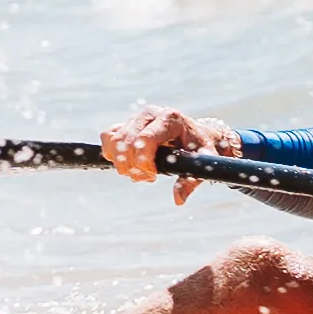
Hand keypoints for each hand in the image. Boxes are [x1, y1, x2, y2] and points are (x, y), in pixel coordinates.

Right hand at [100, 107, 242, 203]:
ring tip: (138, 173)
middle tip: (147, 178)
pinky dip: (112, 154)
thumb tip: (178, 199)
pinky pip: (108, 137)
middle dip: (132, 166)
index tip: (152, 176)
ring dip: (121, 163)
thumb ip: (192, 179)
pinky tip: (128, 165)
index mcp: (170, 119)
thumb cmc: (201, 146)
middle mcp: (150, 114)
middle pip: (126, 141)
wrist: (196, 134)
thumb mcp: (204, 161)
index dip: (143, 161)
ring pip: (114, 139)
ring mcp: (136, 117)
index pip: (145, 139)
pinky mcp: (127, 123)